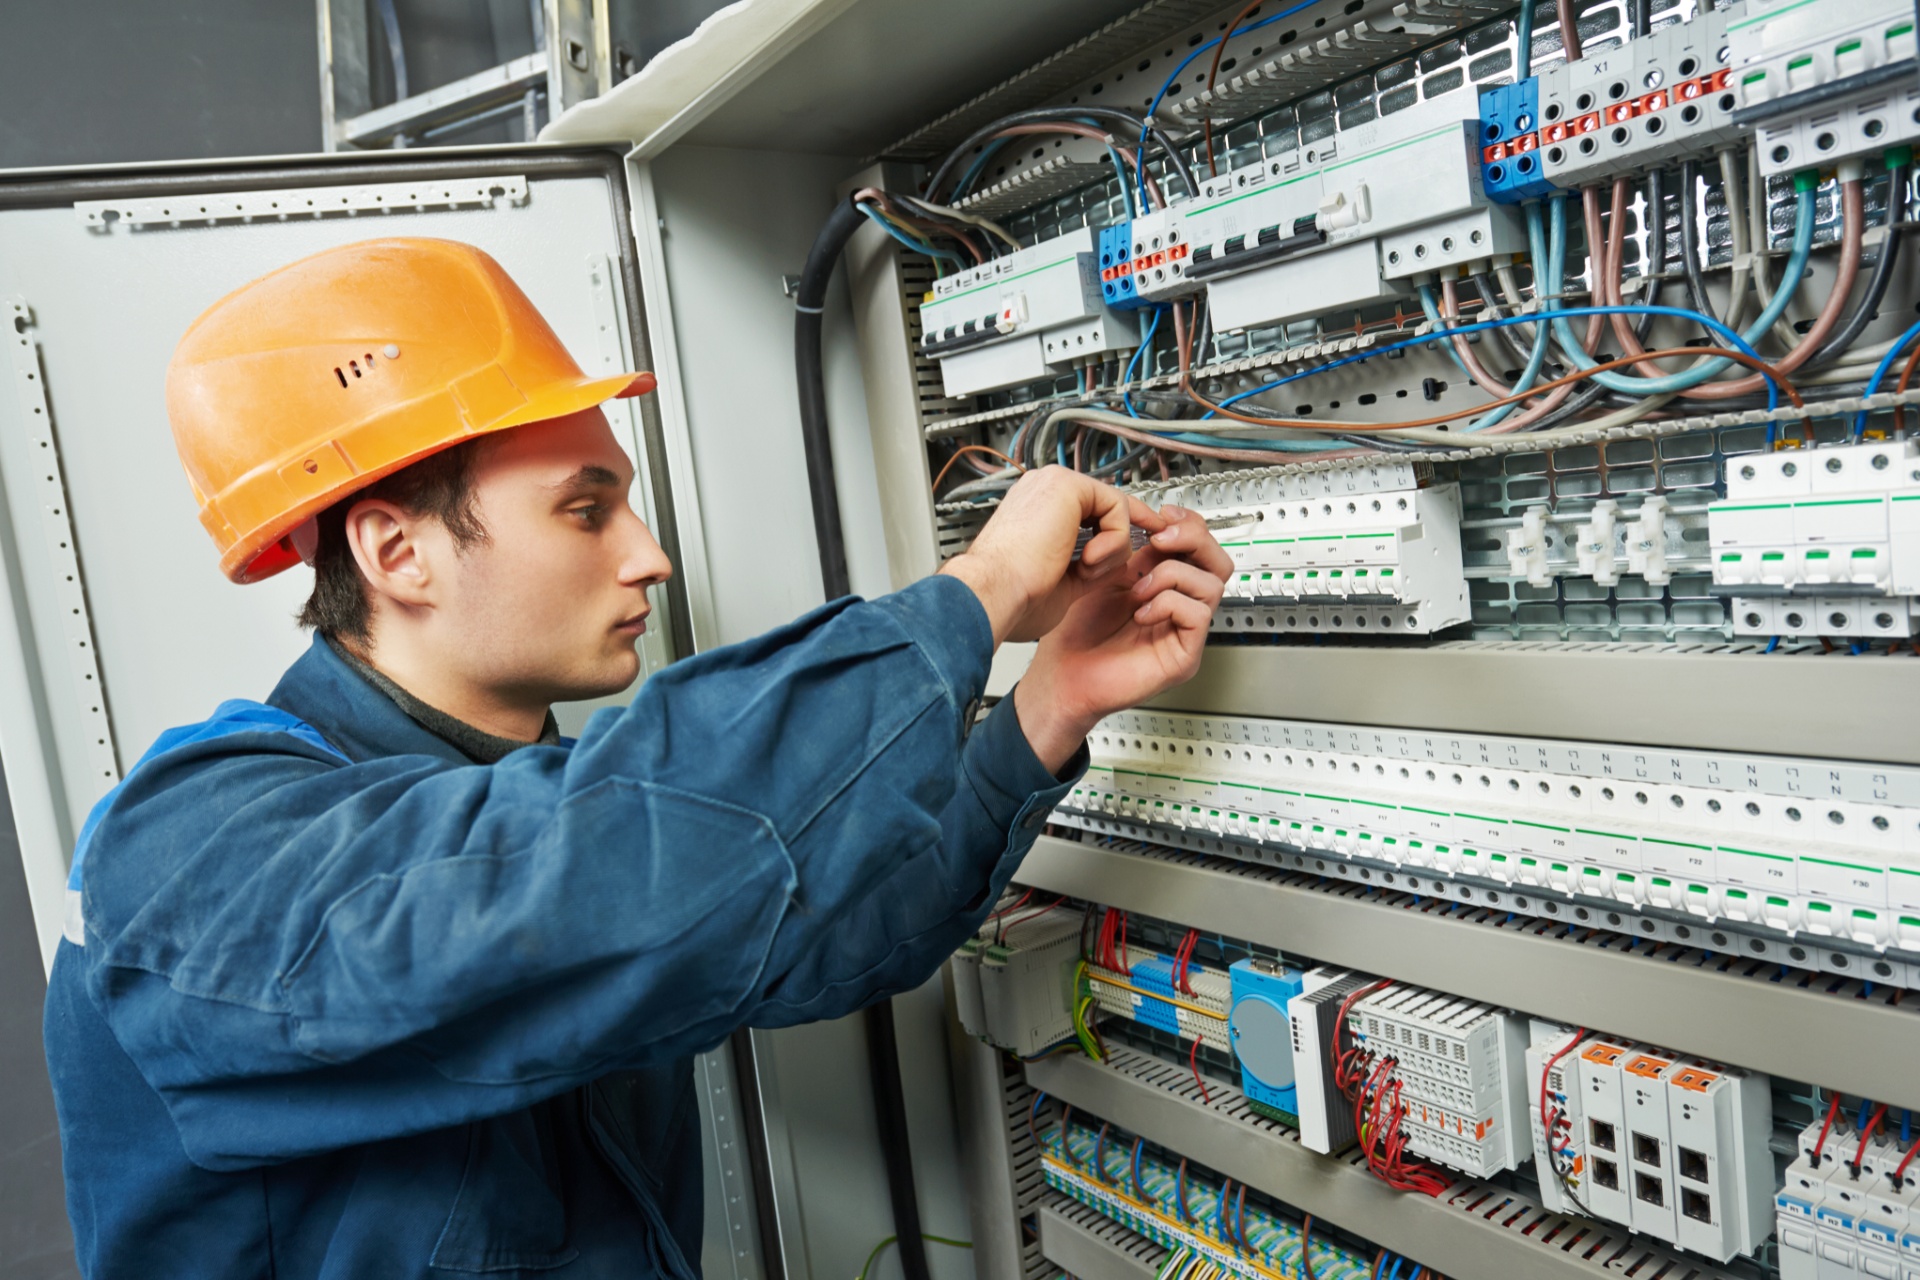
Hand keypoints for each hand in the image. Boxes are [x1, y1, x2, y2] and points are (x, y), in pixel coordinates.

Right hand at [938, 466, 1161, 643]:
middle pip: (1107, 505)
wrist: (993, 594)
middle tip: (1117, 563)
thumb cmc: (1013, 596)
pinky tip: (1087, 559)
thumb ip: (1091, 565)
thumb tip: (1118, 562)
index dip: (1120, 528)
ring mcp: (1054, 484)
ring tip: (1085, 569)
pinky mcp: (1067, 485)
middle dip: (1124, 537)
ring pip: (1115, 507)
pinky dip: (1113, 540)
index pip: (1091, 510)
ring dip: (1112, 547)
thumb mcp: (1064, 582)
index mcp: (1037, 511)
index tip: (1146, 540)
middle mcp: (1044, 491)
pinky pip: (1117, 507)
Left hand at [1011, 506, 1230, 771]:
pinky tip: (1140, 613)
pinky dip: (1168, 604)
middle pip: (1220, 562)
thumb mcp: (1105, 574)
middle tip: (1160, 540)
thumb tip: (1154, 519)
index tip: (1162, 515)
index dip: (1188, 524)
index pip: (1201, 545)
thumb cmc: (1076, 630)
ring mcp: (1184, 631)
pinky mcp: (1184, 656)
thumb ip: (1133, 549)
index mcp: (1163, 582)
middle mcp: (1180, 605)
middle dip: (1193, 540)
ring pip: (1213, 585)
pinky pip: (1198, 615)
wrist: (1060, 672)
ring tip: (1138, 589)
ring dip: (1172, 575)